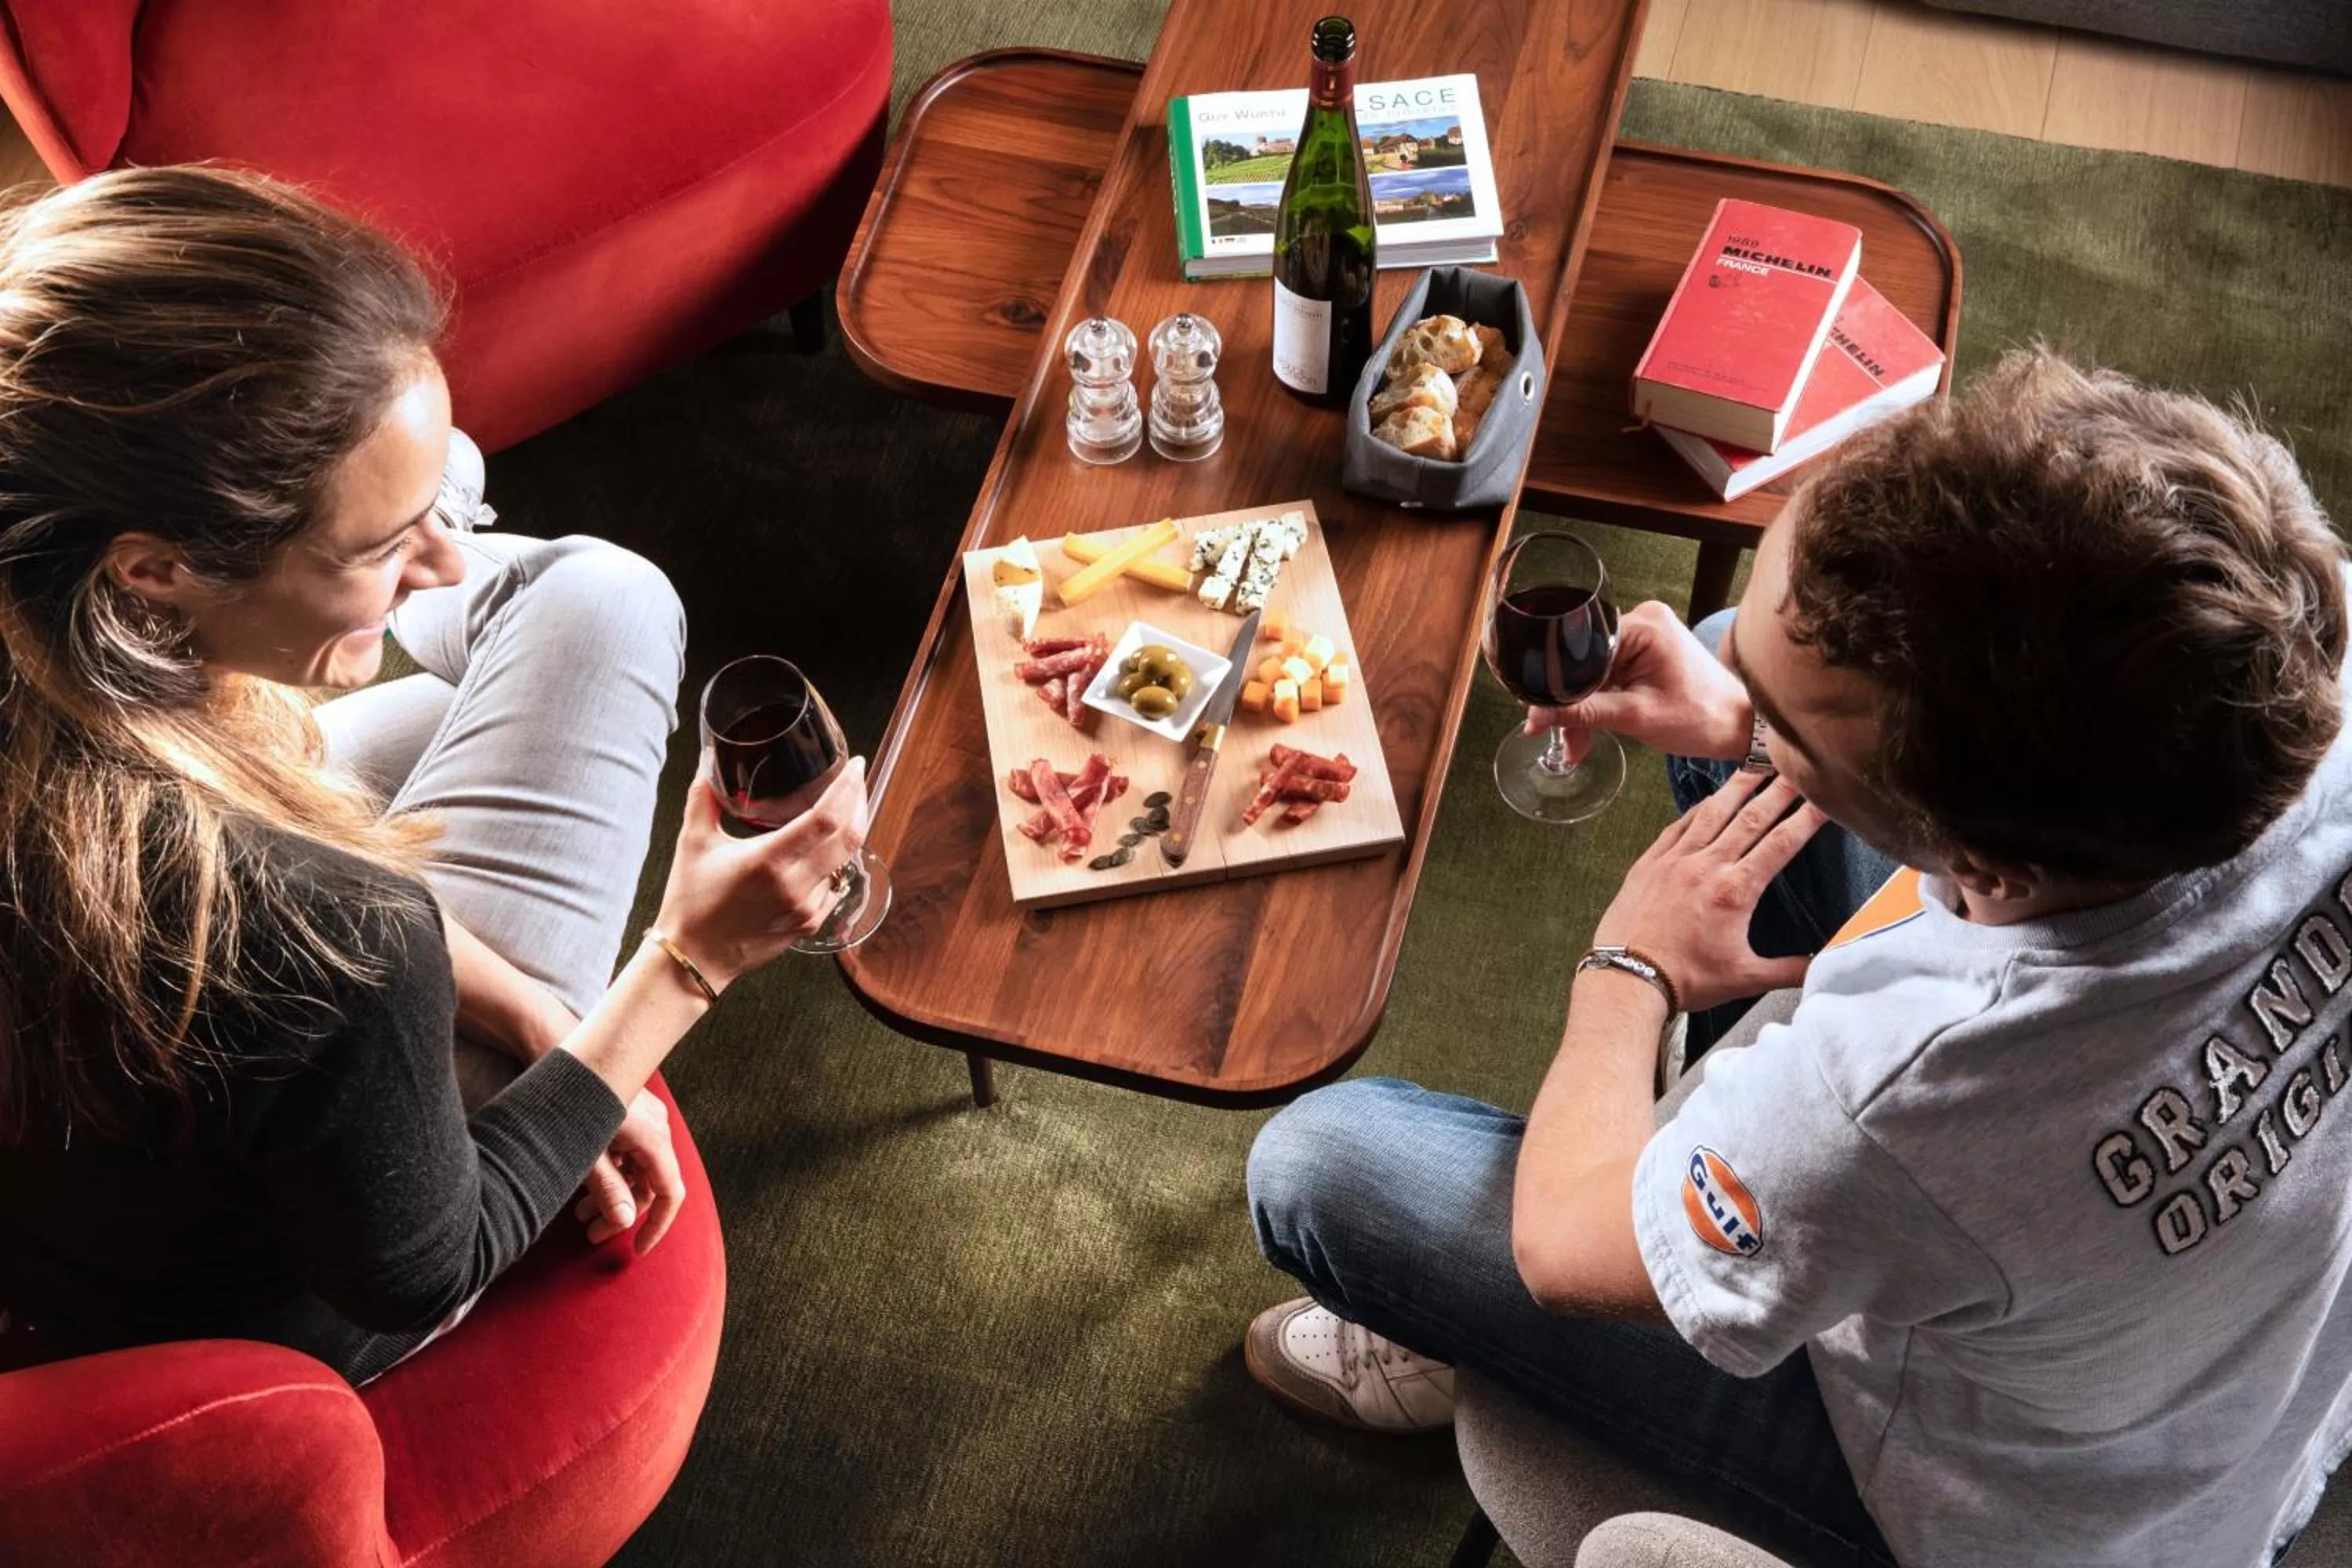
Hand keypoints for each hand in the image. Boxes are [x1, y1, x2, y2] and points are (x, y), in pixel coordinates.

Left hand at [574, 1089, 684, 1251]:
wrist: (556, 1048)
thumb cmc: (571, 1101)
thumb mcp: (586, 1153)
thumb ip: (607, 1191)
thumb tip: (625, 1223)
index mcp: (653, 1138)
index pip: (670, 1193)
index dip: (658, 1226)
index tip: (637, 1249)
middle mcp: (657, 1128)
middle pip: (649, 1185)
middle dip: (622, 1212)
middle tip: (591, 1234)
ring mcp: (645, 1119)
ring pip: (637, 1170)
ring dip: (613, 1194)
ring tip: (580, 1214)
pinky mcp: (630, 1114)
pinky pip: (630, 1153)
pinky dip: (611, 1173)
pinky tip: (584, 1185)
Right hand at [650, 756, 870, 989]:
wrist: (694, 957)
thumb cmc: (691, 901)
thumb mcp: (692, 842)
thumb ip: (703, 798)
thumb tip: (707, 762)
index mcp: (768, 861)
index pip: (826, 819)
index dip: (848, 789)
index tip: (855, 766)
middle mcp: (794, 886)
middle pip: (849, 837)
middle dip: (859, 803)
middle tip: (855, 780)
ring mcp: (806, 908)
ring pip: (846, 861)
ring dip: (850, 832)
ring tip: (844, 808)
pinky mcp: (810, 923)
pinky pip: (835, 885)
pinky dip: (836, 862)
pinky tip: (827, 848)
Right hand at [1525, 601, 1751, 763]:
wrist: (1739, 725)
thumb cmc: (1701, 717)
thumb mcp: (1636, 716)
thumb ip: (1585, 713)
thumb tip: (1538, 715)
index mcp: (1644, 625)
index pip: (1583, 648)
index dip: (1558, 683)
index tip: (1539, 714)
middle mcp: (1642, 620)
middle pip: (1585, 662)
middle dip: (1570, 703)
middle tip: (1555, 738)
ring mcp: (1644, 635)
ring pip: (1593, 673)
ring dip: (1583, 709)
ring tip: (1575, 748)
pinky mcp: (1645, 652)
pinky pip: (1608, 676)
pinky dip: (1599, 703)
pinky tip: (1587, 732)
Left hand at [1592, 768, 1825, 1013]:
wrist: (1626, 978)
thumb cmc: (1685, 979)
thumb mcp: (1745, 978)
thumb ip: (1789, 969)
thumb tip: (1824, 964)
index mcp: (1736, 890)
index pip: (1781, 843)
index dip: (1806, 818)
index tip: (1824, 798)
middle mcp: (1707, 866)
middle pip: (1751, 817)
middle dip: (1778, 790)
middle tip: (1796, 767)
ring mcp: (1675, 860)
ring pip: (1712, 813)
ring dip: (1737, 788)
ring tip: (1755, 767)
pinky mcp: (1649, 863)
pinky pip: (1678, 826)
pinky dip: (1697, 809)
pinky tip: (1708, 800)